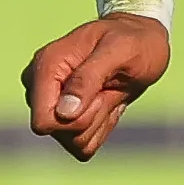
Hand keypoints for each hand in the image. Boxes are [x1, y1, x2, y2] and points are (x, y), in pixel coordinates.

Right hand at [21, 14, 169, 160]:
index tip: (98, 93)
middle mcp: (40, 88)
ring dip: (100, 120)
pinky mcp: (66, 117)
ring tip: (109, 91)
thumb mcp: (119, 50)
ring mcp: (52, 104)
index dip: (76, 118)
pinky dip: (102, 126)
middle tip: (109, 87)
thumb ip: (88, 78)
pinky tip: (109, 101)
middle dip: (92, 116)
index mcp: (46, 67)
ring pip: (73, 141)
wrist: (143, 41)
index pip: (43, 121)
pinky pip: (83, 144)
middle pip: (59, 132)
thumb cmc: (133, 40)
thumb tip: (64, 112)